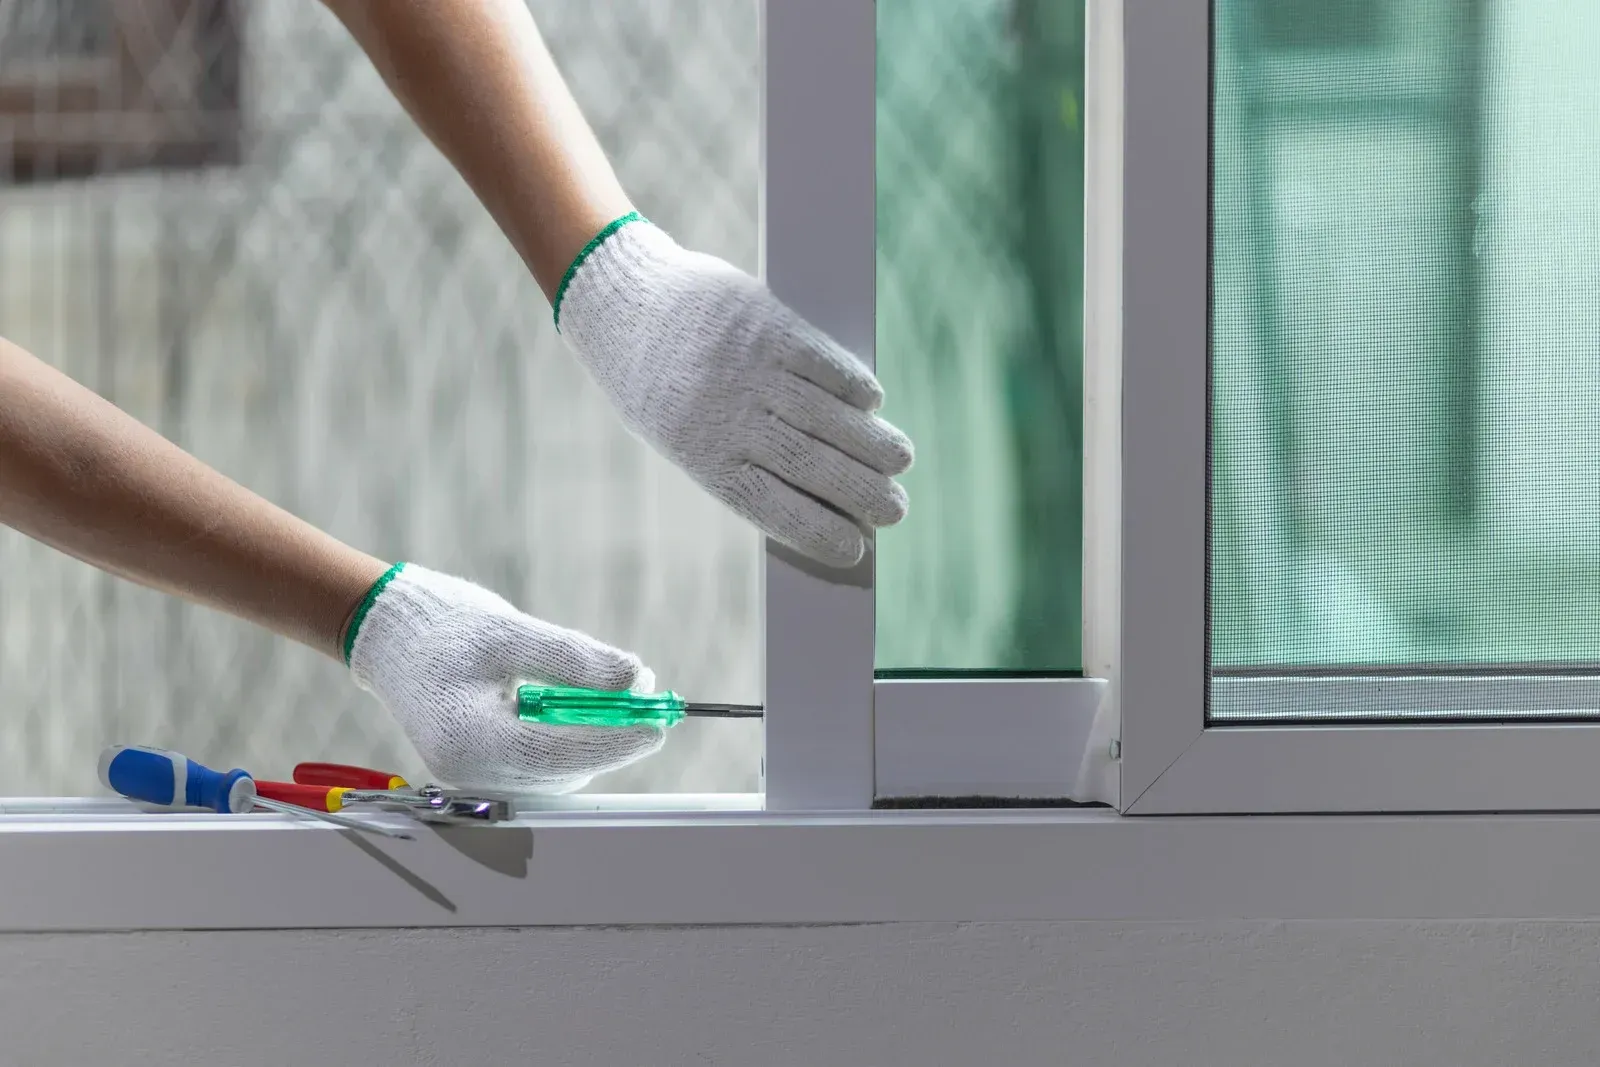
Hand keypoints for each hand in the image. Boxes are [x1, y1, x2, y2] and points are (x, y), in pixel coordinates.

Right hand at [344, 563, 663, 792]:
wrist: (390, 635)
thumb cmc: (442, 628)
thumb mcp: (513, 634)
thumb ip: (575, 660)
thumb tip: (636, 680)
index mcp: (471, 741)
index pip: (562, 755)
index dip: (617, 740)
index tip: (658, 722)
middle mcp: (471, 772)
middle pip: (565, 769)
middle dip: (611, 734)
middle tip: (646, 694)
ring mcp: (475, 775)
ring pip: (558, 770)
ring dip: (593, 735)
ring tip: (613, 691)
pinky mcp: (483, 766)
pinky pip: (542, 763)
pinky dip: (569, 736)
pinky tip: (576, 702)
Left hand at [557, 215, 914, 567]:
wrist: (621, 303)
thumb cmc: (656, 381)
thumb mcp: (679, 433)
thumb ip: (737, 460)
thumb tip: (812, 495)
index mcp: (703, 456)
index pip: (774, 509)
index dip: (820, 532)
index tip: (858, 548)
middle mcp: (729, 417)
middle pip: (811, 467)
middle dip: (863, 493)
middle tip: (896, 510)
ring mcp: (750, 370)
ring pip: (827, 417)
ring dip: (872, 444)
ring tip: (901, 461)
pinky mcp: (766, 325)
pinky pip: (821, 363)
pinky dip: (853, 386)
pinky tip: (873, 403)